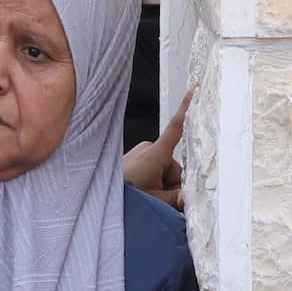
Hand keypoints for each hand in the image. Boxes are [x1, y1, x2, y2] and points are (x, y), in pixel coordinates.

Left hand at [122, 86, 193, 211]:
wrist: (98, 197)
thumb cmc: (124, 194)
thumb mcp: (156, 200)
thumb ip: (176, 198)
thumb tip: (187, 197)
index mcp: (156, 153)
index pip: (176, 127)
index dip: (186, 109)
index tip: (193, 90)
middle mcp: (147, 149)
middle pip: (173, 166)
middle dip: (171, 184)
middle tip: (159, 198)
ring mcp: (138, 154)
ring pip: (162, 172)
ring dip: (160, 185)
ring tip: (146, 196)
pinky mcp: (132, 161)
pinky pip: (150, 171)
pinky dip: (150, 183)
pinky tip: (141, 192)